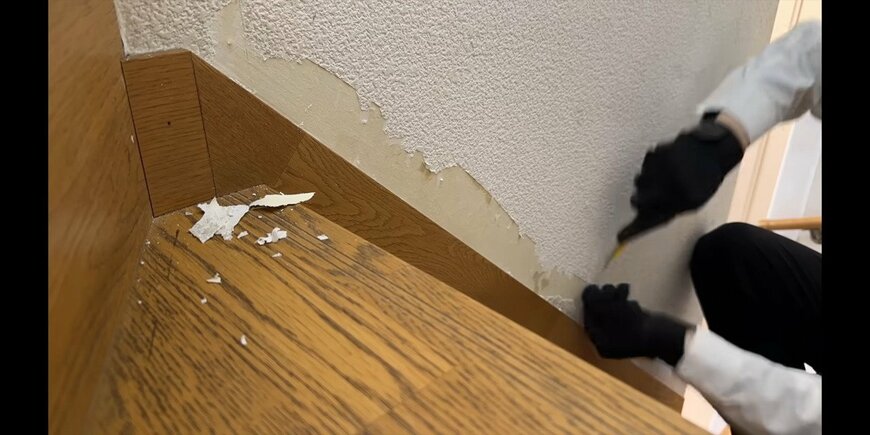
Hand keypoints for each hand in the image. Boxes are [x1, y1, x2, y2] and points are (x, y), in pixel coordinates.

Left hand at [581, 284, 686, 365]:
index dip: (588, 304)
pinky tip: (629, 292)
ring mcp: (626, 337)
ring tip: (620, 289)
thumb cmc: (634, 326)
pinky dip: (625, 301)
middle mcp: (611, 344)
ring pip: (613, 312)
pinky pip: (626, 312)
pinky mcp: (639, 329)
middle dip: (603, 298)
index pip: (589, 322)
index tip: (590, 288)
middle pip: (601, 317)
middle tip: (608, 287)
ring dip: (614, 296)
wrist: (667, 338)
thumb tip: (587, 294)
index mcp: (602, 346)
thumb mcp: (609, 313)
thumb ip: (594, 304)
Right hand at [620, 117, 743, 241]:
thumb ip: (669, 209)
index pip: (651, 219)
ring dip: (647, 179)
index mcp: (680, 200)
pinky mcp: (660, 151)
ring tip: (664, 174)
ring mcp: (663, 168)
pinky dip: (653, 163)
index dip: (634, 229)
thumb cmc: (705, 179)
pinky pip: (647, 162)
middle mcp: (669, 186)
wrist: (716, 150)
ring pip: (639, 179)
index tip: (621, 236)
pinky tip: (668, 161)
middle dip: (640, 198)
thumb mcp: (693, 201)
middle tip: (649, 194)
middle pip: (637, 199)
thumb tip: (644, 216)